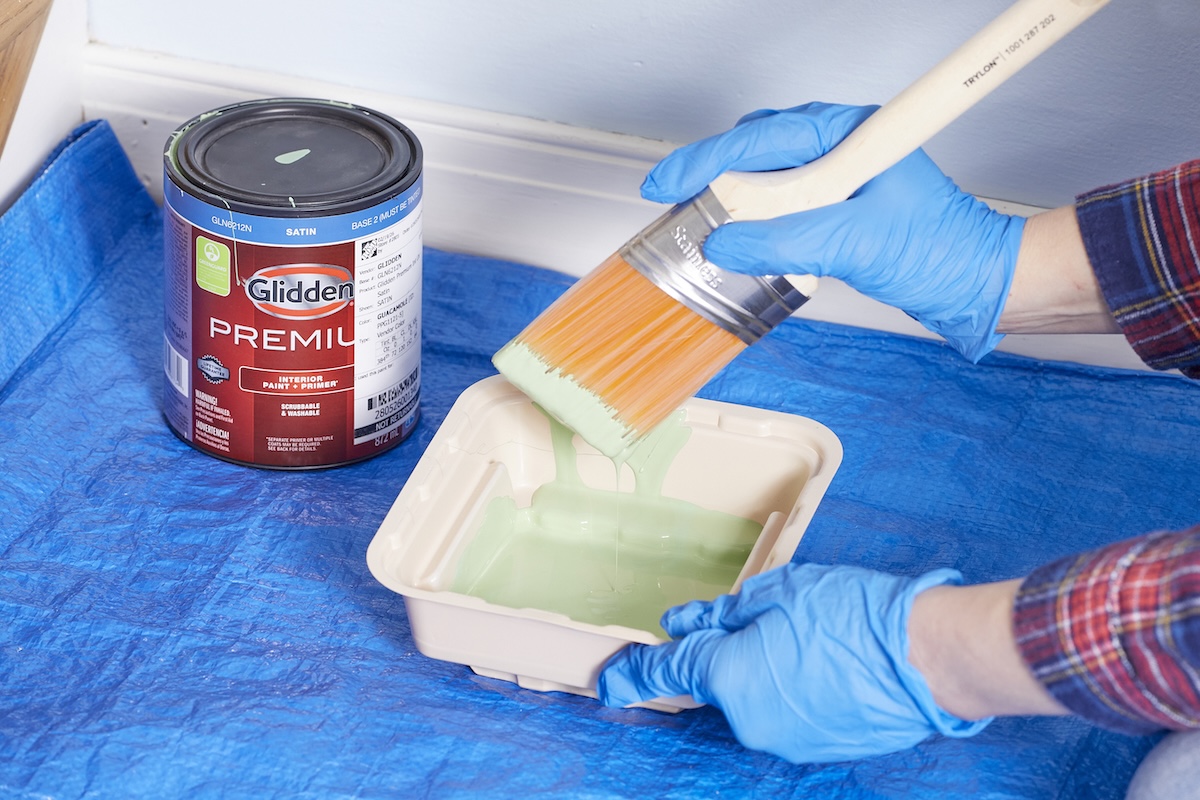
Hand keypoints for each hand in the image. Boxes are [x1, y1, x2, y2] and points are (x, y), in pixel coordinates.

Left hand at [597, 562, 990, 763]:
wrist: (927, 659)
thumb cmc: (853, 615)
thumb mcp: (778, 594)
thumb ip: (721, 615)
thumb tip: (682, 624)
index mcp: (729, 675)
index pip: (669, 672)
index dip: (634, 673)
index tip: (607, 682)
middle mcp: (749, 719)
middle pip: (720, 681)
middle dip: (734, 654)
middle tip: (776, 621)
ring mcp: (785, 740)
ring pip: (757, 698)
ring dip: (770, 671)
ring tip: (819, 639)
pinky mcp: (817, 748)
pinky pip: (788, 714)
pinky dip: (797, 691)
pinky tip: (832, 665)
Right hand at [642, 102, 1025, 361]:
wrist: (979, 285)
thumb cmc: (941, 251)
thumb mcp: (855, 244)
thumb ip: (786, 242)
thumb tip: (725, 246)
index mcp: (847, 134)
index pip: (760, 138)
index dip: (704, 161)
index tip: (665, 183)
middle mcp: (840, 147)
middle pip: (756, 152)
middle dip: (712, 178)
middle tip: (677, 210)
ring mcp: (839, 177)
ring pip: (767, 182)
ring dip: (734, 205)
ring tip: (702, 230)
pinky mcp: (838, 208)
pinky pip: (783, 209)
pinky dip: (757, 226)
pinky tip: (744, 245)